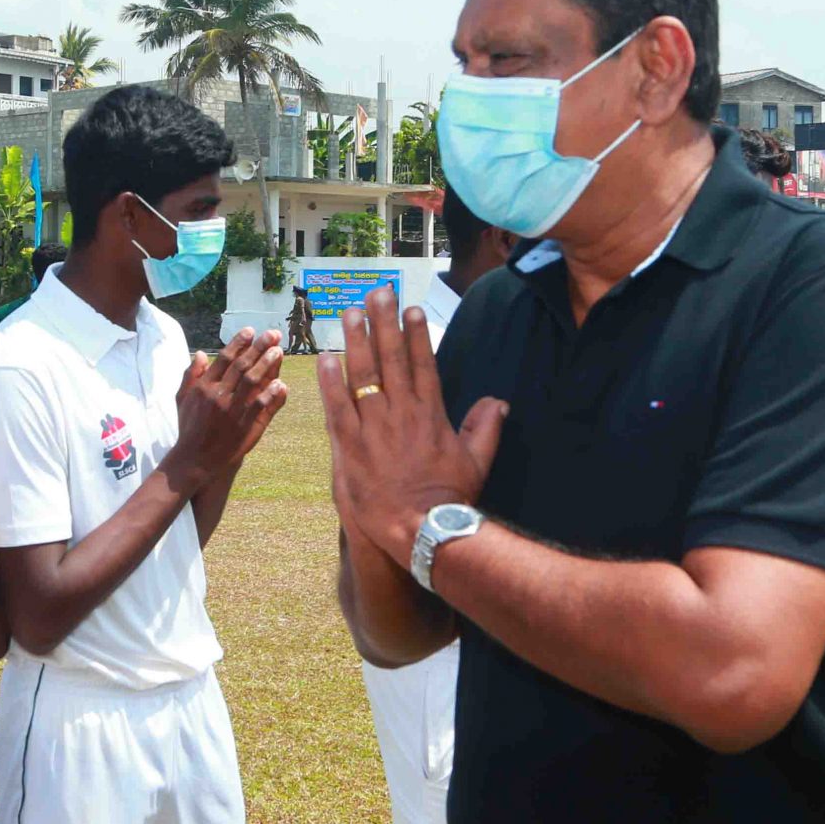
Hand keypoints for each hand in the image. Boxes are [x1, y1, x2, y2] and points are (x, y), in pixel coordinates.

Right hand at [168, 328, 287, 493]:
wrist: (195, 459)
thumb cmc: (189, 428)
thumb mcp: (183, 399)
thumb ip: (191, 375)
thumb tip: (202, 353)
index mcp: (204, 386)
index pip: (225, 358)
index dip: (239, 343)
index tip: (251, 331)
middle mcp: (219, 395)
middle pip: (242, 366)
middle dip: (259, 348)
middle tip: (273, 335)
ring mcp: (233, 411)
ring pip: (253, 382)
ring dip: (268, 365)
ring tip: (279, 352)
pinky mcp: (245, 426)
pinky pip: (261, 407)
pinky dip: (272, 394)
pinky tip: (281, 383)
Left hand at [318, 285, 506, 560]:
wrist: (421, 530)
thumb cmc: (449, 499)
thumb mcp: (477, 461)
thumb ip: (485, 427)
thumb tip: (499, 402)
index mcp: (431, 414)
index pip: (423, 363)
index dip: (416, 334)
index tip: (410, 309)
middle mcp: (402, 413)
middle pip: (392, 358)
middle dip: (384, 323)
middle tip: (377, 293)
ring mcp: (374, 428)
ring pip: (362, 375)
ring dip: (355, 340)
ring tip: (350, 313)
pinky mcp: (350, 447)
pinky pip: (338, 407)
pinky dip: (331, 382)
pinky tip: (325, 358)